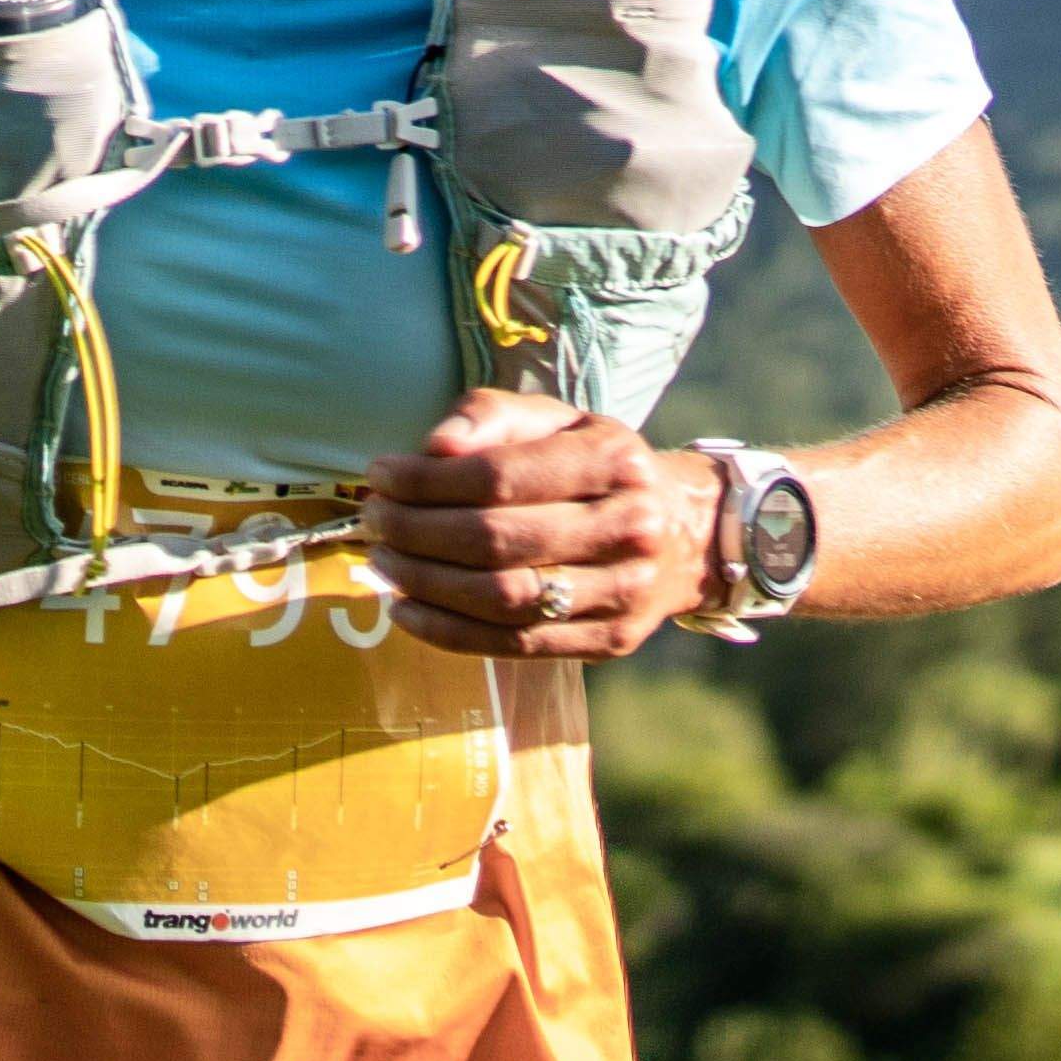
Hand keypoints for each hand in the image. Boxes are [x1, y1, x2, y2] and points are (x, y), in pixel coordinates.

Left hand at [361, 389, 716, 654]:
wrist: (685, 532)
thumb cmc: (597, 467)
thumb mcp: (558, 420)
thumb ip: (491, 416)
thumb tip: (433, 447)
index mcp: (614, 459)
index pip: (498, 477)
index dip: (426, 482)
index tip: (380, 477)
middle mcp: (629, 527)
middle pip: (496, 540)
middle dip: (416, 532)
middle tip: (375, 522)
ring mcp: (624, 591)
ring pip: (503, 599)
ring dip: (426, 585)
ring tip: (383, 564)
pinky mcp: (610, 641)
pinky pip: (515, 644)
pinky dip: (449, 632)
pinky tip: (407, 610)